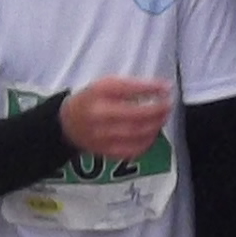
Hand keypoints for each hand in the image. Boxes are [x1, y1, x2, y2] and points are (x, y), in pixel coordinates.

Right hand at [57, 75, 172, 162]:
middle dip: (157, 111)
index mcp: (99, 92)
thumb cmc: (91, 100)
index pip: (129, 89)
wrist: (67, 124)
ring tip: (163, 118)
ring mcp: (102, 135)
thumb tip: (161, 88)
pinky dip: (147, 142)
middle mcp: (99, 114)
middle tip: (168, 105)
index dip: (152, 89)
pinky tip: (152, 133)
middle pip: (135, 115)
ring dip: (155, 126)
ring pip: (136, 134)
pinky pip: (132, 150)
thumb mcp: (105, 84)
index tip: (167, 87)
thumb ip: (131, 86)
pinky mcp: (105, 151)